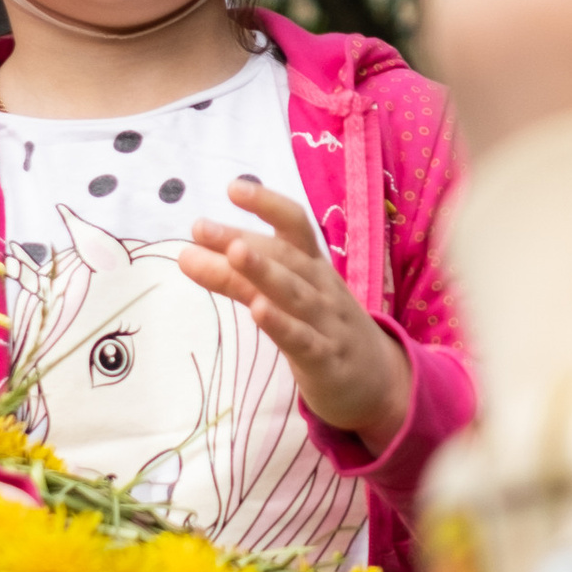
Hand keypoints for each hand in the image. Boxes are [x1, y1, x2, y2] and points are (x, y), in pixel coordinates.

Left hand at [180, 182, 412, 446]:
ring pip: (293, 293)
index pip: (294, 226)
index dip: (267, 204)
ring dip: (263, 271)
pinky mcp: (326, 360)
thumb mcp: (288, 297)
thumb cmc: (323, 329)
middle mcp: (322, 288)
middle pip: (283, 258)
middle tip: (199, 227)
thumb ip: (242, 276)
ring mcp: (327, 323)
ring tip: (233, 253)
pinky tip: (258, 312)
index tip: (232, 188)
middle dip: (241, 240)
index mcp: (314, 266)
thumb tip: (192, 250)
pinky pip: (302, 339)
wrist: (378, 382)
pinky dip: (281, 324)